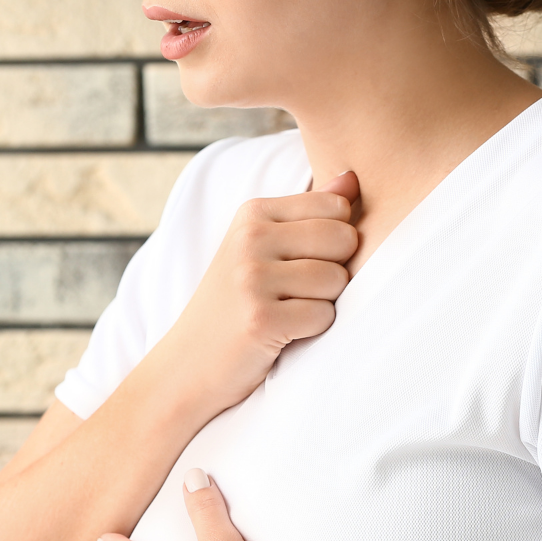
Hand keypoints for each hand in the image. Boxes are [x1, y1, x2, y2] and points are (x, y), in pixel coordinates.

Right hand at [149, 170, 359, 415]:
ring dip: (321, 304)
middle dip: (334, 271)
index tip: (301, 262)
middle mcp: (250, 238)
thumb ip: (311, 211)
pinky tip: (281, 332)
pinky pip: (324, 316)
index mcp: (254, 213)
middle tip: (295, 291)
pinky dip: (310, 331)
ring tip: (285, 311)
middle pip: (344, 240)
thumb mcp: (263, 247)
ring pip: (337, 280)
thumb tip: (352, 177)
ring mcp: (252, 278)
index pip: (337, 207)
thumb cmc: (235, 303)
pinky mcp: (261, 318)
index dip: (335, 240)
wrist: (188, 363)